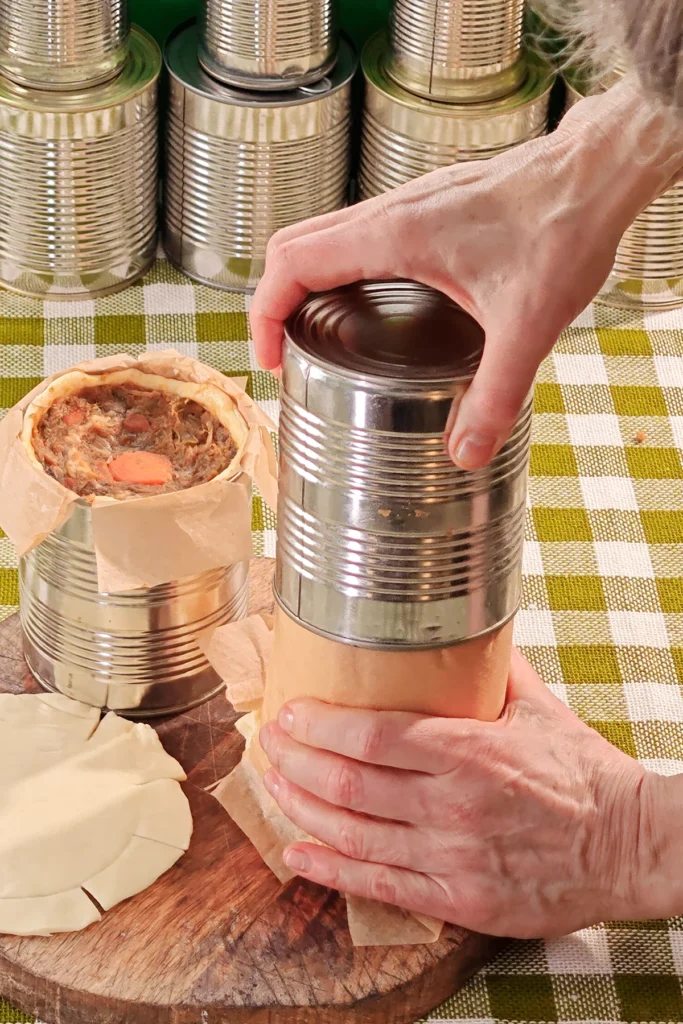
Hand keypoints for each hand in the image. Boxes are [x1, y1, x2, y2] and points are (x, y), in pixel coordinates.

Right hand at [250, 80, 682, 469]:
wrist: (597, 173)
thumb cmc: (563, 228)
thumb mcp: (528, 326)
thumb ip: (496, 395)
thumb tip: (464, 454)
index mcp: (395, 234)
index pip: (292, 263)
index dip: (264, 313)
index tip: (270, 359)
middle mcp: (391, 212)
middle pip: (294, 245)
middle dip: (274, 300)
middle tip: (286, 354)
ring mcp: (408, 204)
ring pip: (325, 235)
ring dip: (307, 282)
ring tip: (321, 338)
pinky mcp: (429, 207)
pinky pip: (360, 233)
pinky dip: (342, 269)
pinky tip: (375, 309)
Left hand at [259, 650, 655, 938]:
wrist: (628, 845)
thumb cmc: (584, 775)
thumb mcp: (538, 707)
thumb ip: (492, 667)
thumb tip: (460, 626)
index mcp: (470, 751)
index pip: (373, 736)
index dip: (319, 725)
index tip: (288, 712)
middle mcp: (453, 805)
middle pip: (349, 784)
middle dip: (294, 763)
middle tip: (267, 745)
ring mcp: (452, 858)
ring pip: (354, 834)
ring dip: (301, 810)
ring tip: (272, 788)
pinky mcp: (459, 899)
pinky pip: (379, 886)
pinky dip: (331, 870)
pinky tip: (299, 852)